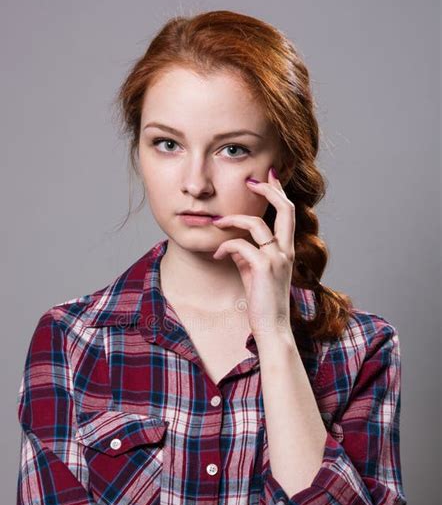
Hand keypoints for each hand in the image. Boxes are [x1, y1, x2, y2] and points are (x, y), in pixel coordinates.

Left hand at [212, 166, 294, 339]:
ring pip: (256, 223)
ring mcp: (276, 258)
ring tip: (217, 222)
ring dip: (232, 219)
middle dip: (268, 189)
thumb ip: (249, 255)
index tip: (268, 177)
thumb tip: (234, 243)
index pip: (288, 213)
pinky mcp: (263, 268)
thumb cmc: (263, 303)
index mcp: (286, 250)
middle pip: (285, 208)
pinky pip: (240, 245)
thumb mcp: (255, 273)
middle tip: (251, 180)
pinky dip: (224, 246)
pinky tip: (216, 255)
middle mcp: (285, 251)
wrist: (272, 328)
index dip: (278, 192)